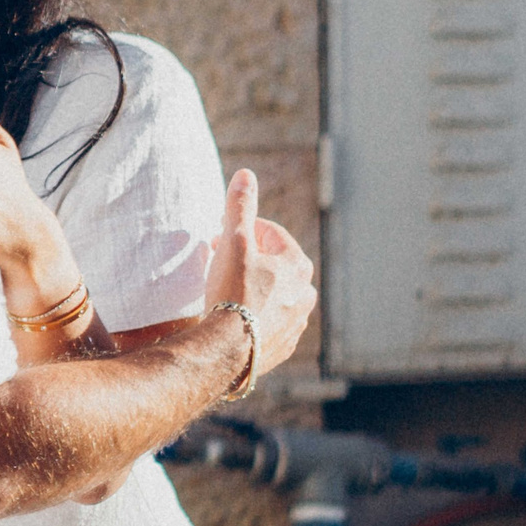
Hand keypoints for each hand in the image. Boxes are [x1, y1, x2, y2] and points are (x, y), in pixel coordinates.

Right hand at [200, 169, 317, 379]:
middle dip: (251, 258)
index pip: (271, 233)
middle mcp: (305, 293)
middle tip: (223, 260)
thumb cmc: (232, 292)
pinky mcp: (284, 347)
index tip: (220, 235)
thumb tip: (246, 175)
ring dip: (257, 288)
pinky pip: (273, 323)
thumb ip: (240, 207)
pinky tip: (237, 318)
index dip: (243, 229)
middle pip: (276, 264)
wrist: (228, 351)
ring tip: (230, 291)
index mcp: (297, 264)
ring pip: (277, 295)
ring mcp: (296, 322)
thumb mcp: (233, 242)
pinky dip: (258, 316)